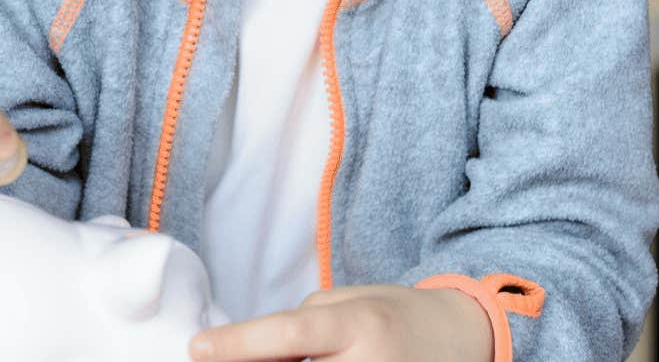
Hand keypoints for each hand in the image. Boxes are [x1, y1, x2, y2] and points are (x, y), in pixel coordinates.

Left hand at [188, 285, 490, 361]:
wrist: (461, 340)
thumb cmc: (395, 316)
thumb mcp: (350, 302)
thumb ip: (301, 326)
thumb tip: (248, 354)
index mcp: (362, 324)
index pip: (292, 335)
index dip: (240, 344)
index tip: (197, 348)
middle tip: (220, 356)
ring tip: (287, 354)